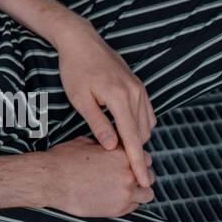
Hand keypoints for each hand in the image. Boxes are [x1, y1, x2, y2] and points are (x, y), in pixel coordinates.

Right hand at [45, 135, 154, 217]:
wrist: (50, 180)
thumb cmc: (63, 160)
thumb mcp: (84, 142)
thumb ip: (104, 145)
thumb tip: (108, 145)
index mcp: (120, 153)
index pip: (143, 156)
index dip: (136, 160)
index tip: (129, 164)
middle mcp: (127, 172)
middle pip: (149, 175)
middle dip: (140, 176)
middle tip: (126, 177)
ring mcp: (125, 192)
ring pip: (147, 193)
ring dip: (139, 191)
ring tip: (125, 190)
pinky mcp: (118, 209)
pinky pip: (134, 207)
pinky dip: (128, 204)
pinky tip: (115, 199)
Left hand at [53, 18, 157, 187]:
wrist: (81, 41)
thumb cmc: (75, 69)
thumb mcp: (80, 99)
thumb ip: (97, 123)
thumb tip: (110, 147)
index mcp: (120, 98)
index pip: (132, 139)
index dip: (136, 162)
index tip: (143, 181)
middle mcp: (135, 93)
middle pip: (141, 134)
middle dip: (133, 151)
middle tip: (118, 165)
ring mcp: (139, 88)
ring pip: (145, 124)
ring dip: (135, 138)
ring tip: (118, 148)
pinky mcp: (139, 85)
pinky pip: (146, 112)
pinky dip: (139, 125)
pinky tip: (125, 130)